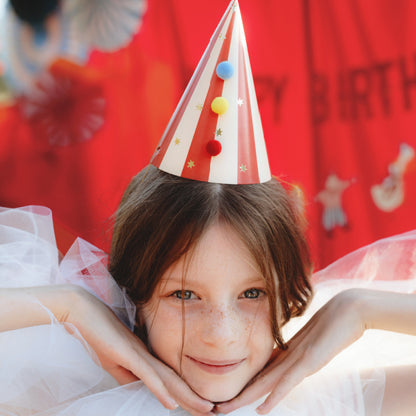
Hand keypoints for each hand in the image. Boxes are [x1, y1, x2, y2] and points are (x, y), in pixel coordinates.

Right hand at [63, 286, 215, 415]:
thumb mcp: (115, 362)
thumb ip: (129, 375)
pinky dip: (160, 390)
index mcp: (146, 357)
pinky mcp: (129, 354)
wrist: (85, 312)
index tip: (199, 404)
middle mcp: (148, 355)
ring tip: (205, 408)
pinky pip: (147, 374)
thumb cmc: (100, 335)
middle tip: (212, 409)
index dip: (185, 392)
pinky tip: (172, 403)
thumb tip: (139, 388)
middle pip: (175, 380)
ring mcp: (140, 354)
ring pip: (168, 379)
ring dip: (187, 396)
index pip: (169, 379)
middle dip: (194, 396)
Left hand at [216, 289, 365, 413]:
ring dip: (245, 397)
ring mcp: (297, 358)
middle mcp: (288, 355)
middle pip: (257, 378)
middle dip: (237, 394)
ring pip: (265, 382)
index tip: (231, 394)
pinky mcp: (308, 361)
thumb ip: (304, 350)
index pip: (263, 371)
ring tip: (224, 408)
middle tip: (216, 406)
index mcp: (289, 351)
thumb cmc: (336, 323)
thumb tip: (297, 359)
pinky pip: (287, 382)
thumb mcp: (317, 341)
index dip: (246, 384)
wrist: (350, 308)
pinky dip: (273, 397)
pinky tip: (261, 410)